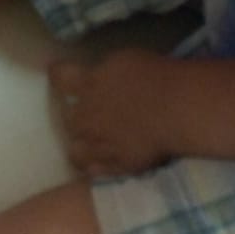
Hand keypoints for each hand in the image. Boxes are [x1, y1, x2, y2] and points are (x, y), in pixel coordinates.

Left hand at [50, 51, 172, 177]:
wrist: (176, 108)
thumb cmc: (154, 76)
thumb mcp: (122, 61)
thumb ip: (103, 72)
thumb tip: (96, 76)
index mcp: (88, 84)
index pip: (60, 78)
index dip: (58, 76)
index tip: (59, 76)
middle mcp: (88, 114)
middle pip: (67, 118)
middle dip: (74, 117)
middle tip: (85, 117)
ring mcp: (101, 142)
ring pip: (76, 151)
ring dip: (80, 146)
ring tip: (89, 146)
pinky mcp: (119, 165)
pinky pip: (96, 172)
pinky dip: (95, 168)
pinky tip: (100, 166)